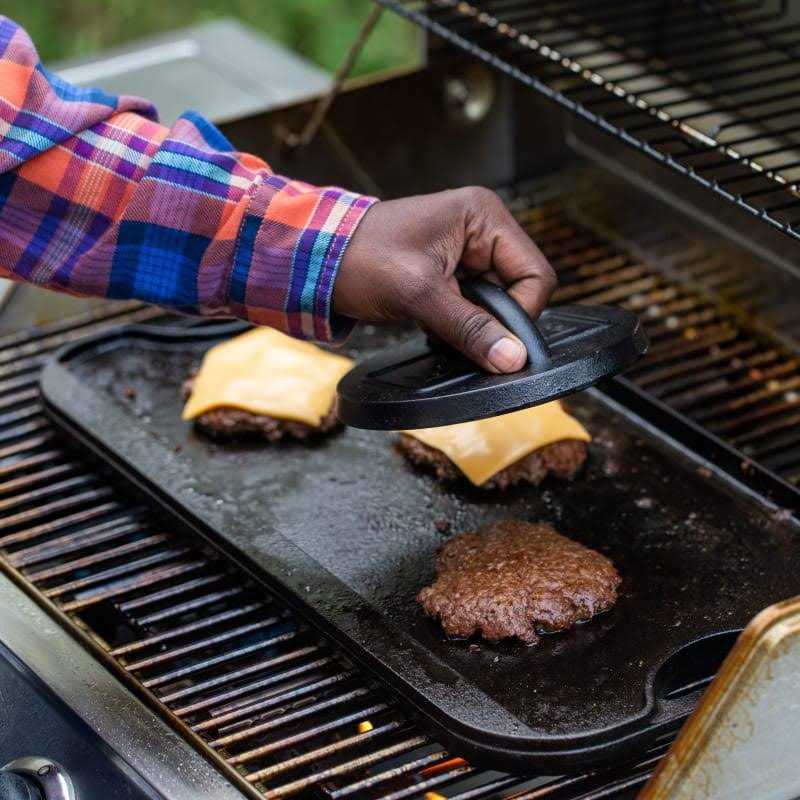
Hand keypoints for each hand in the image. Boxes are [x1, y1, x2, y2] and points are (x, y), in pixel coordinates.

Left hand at [333, 187, 556, 372]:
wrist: (315, 261)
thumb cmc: (358, 257)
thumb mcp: (417, 293)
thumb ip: (469, 327)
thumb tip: (511, 358)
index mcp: (482, 216)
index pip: (535, 274)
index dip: (521, 314)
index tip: (497, 342)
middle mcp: (480, 230)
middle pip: (518, 291)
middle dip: (491, 320)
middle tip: (456, 331)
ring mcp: (466, 252)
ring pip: (494, 304)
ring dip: (471, 324)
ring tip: (436, 323)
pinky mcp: (450, 274)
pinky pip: (473, 308)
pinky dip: (458, 325)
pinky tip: (432, 324)